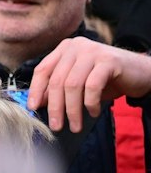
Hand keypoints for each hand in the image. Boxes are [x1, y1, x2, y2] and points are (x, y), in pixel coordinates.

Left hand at [29, 36, 150, 132]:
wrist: (141, 72)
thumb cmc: (107, 78)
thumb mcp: (80, 82)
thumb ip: (60, 88)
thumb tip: (39, 103)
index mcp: (64, 49)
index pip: (43, 69)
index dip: (36, 90)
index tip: (33, 108)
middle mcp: (76, 47)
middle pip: (57, 80)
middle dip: (55, 106)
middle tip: (56, 125)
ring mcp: (92, 52)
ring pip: (72, 85)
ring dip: (72, 109)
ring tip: (75, 125)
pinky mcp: (108, 61)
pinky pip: (92, 86)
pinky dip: (90, 103)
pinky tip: (93, 112)